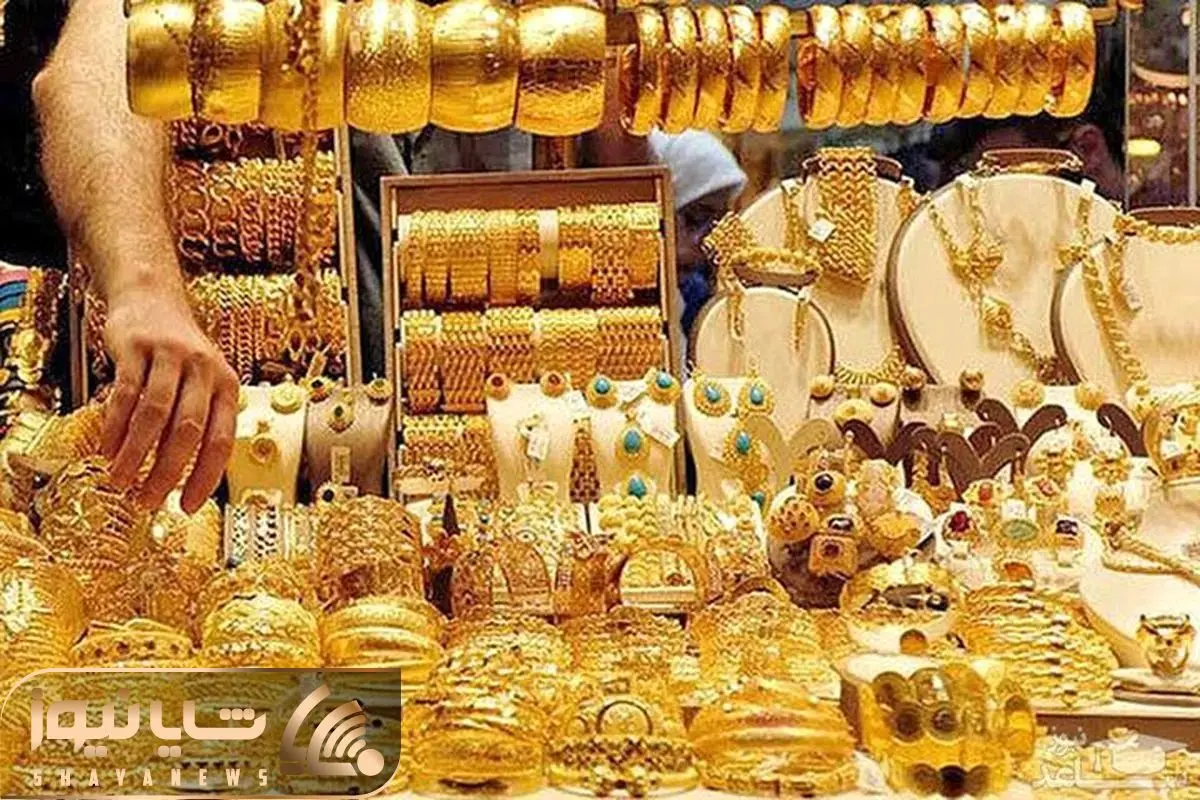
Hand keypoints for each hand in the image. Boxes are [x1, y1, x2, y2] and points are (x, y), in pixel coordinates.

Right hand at [101, 283, 238, 512]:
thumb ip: (198, 422)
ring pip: (155, 415)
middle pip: (188, 431)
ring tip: (120, 480)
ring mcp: (170, 356)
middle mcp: (204, 370)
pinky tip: (106, 448)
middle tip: (148, 500)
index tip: (188, 506)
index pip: (222, 440)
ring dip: (136, 454)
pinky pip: (125, 393)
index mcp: (226, 385)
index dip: (205, 477)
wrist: (151, 296)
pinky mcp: (136, 347)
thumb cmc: (178, 351)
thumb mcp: (203, 382)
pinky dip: (115, 426)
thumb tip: (186, 477)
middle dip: (166, 472)